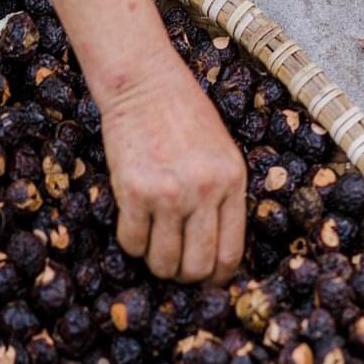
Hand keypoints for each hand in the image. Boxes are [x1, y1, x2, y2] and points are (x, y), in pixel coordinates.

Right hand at [99, 46, 246, 283]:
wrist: (144, 83)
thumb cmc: (182, 113)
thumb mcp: (222, 152)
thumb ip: (222, 195)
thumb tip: (213, 245)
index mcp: (232, 182)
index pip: (230, 252)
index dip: (216, 276)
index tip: (205, 280)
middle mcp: (204, 192)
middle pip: (197, 265)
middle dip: (185, 276)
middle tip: (174, 268)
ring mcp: (168, 193)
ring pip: (163, 260)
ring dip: (156, 264)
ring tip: (151, 249)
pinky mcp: (133, 191)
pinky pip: (132, 241)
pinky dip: (131, 245)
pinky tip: (132, 229)